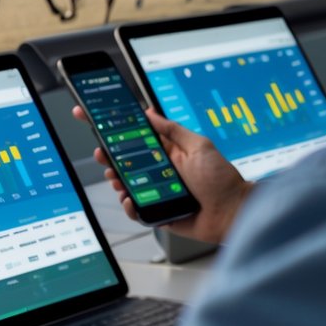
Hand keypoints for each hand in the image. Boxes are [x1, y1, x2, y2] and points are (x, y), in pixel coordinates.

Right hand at [72, 105, 250, 243]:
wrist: (233, 212)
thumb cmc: (221, 179)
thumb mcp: (199, 146)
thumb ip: (173, 130)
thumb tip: (149, 113)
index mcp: (166, 153)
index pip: (135, 138)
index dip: (114, 129)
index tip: (93, 117)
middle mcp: (157, 171)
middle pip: (123, 161)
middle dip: (108, 156)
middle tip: (102, 153)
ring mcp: (155, 192)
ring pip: (124, 184)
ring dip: (115, 180)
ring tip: (116, 178)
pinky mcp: (155, 212)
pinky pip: (134, 209)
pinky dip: (128, 206)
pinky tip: (130, 200)